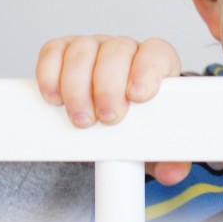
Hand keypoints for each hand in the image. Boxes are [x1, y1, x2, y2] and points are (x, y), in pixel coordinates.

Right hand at [36, 35, 190, 185]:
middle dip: (109, 86)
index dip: (148, 69)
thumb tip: (172, 172)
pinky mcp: (63, 52)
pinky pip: (54, 51)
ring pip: (84, 50)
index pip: (156, 52)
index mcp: (154, 63)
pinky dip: (50, 73)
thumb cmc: (137, 126)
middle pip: (117, 50)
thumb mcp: (155, 145)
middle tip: (107, 119)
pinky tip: (54, 99)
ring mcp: (93, 49)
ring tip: (82, 120)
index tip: (139, 96)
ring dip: (78, 86)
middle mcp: (124, 51)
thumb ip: (170, 159)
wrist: (109, 123)